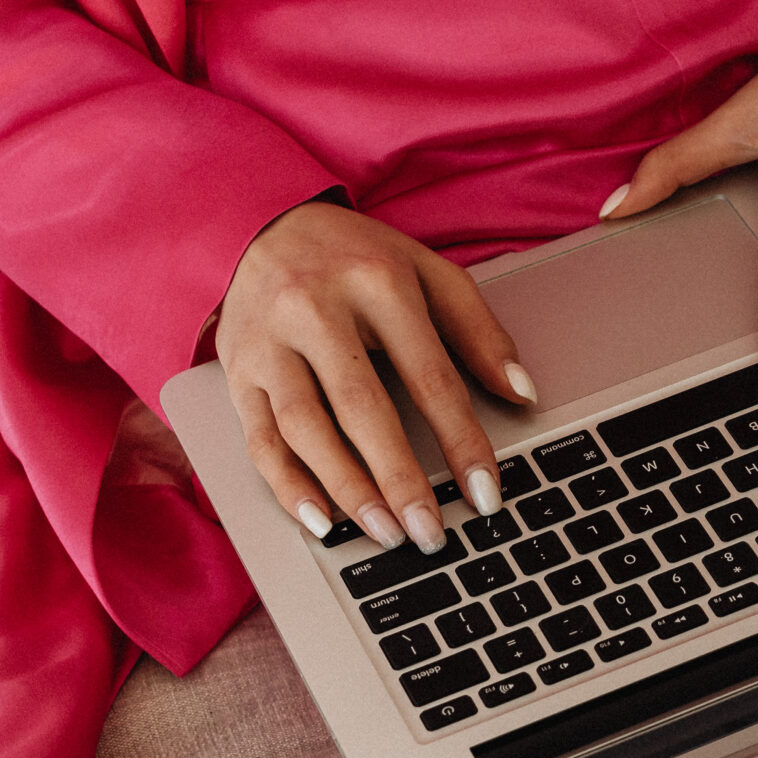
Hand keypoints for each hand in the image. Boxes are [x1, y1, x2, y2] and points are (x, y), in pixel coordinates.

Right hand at [215, 200, 536, 551]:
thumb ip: (478, 330)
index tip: (485, 492)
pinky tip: (321, 520)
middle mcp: (315, 308)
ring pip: (304, 426)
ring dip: (346, 488)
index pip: (428, 374)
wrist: (263, 224)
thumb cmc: (357, 257)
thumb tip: (521, 393)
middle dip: (400, 479)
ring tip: (385, 533)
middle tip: (431, 534)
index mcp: (376, 281)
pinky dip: (288, 485)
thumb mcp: (427, 273)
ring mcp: (268, 341)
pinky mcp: (236, 370)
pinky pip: (258, 438)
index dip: (460, 439)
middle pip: (361, 407)